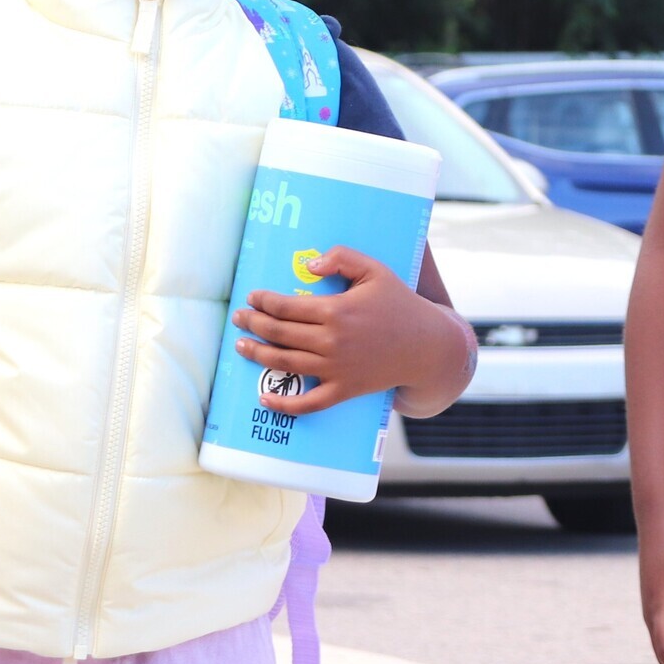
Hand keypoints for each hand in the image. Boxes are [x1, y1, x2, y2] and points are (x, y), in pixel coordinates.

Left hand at [233, 247, 462, 415]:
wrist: (426, 346)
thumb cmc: (399, 303)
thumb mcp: (375, 270)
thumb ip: (342, 258)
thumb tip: (308, 266)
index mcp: (337, 310)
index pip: (286, 306)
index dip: (263, 302)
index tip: (252, 297)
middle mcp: (332, 341)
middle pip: (280, 334)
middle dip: (254, 324)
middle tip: (238, 318)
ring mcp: (337, 369)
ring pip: (286, 364)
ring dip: (258, 355)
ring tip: (240, 346)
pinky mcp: (344, 390)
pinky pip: (308, 403)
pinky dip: (284, 405)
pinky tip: (264, 398)